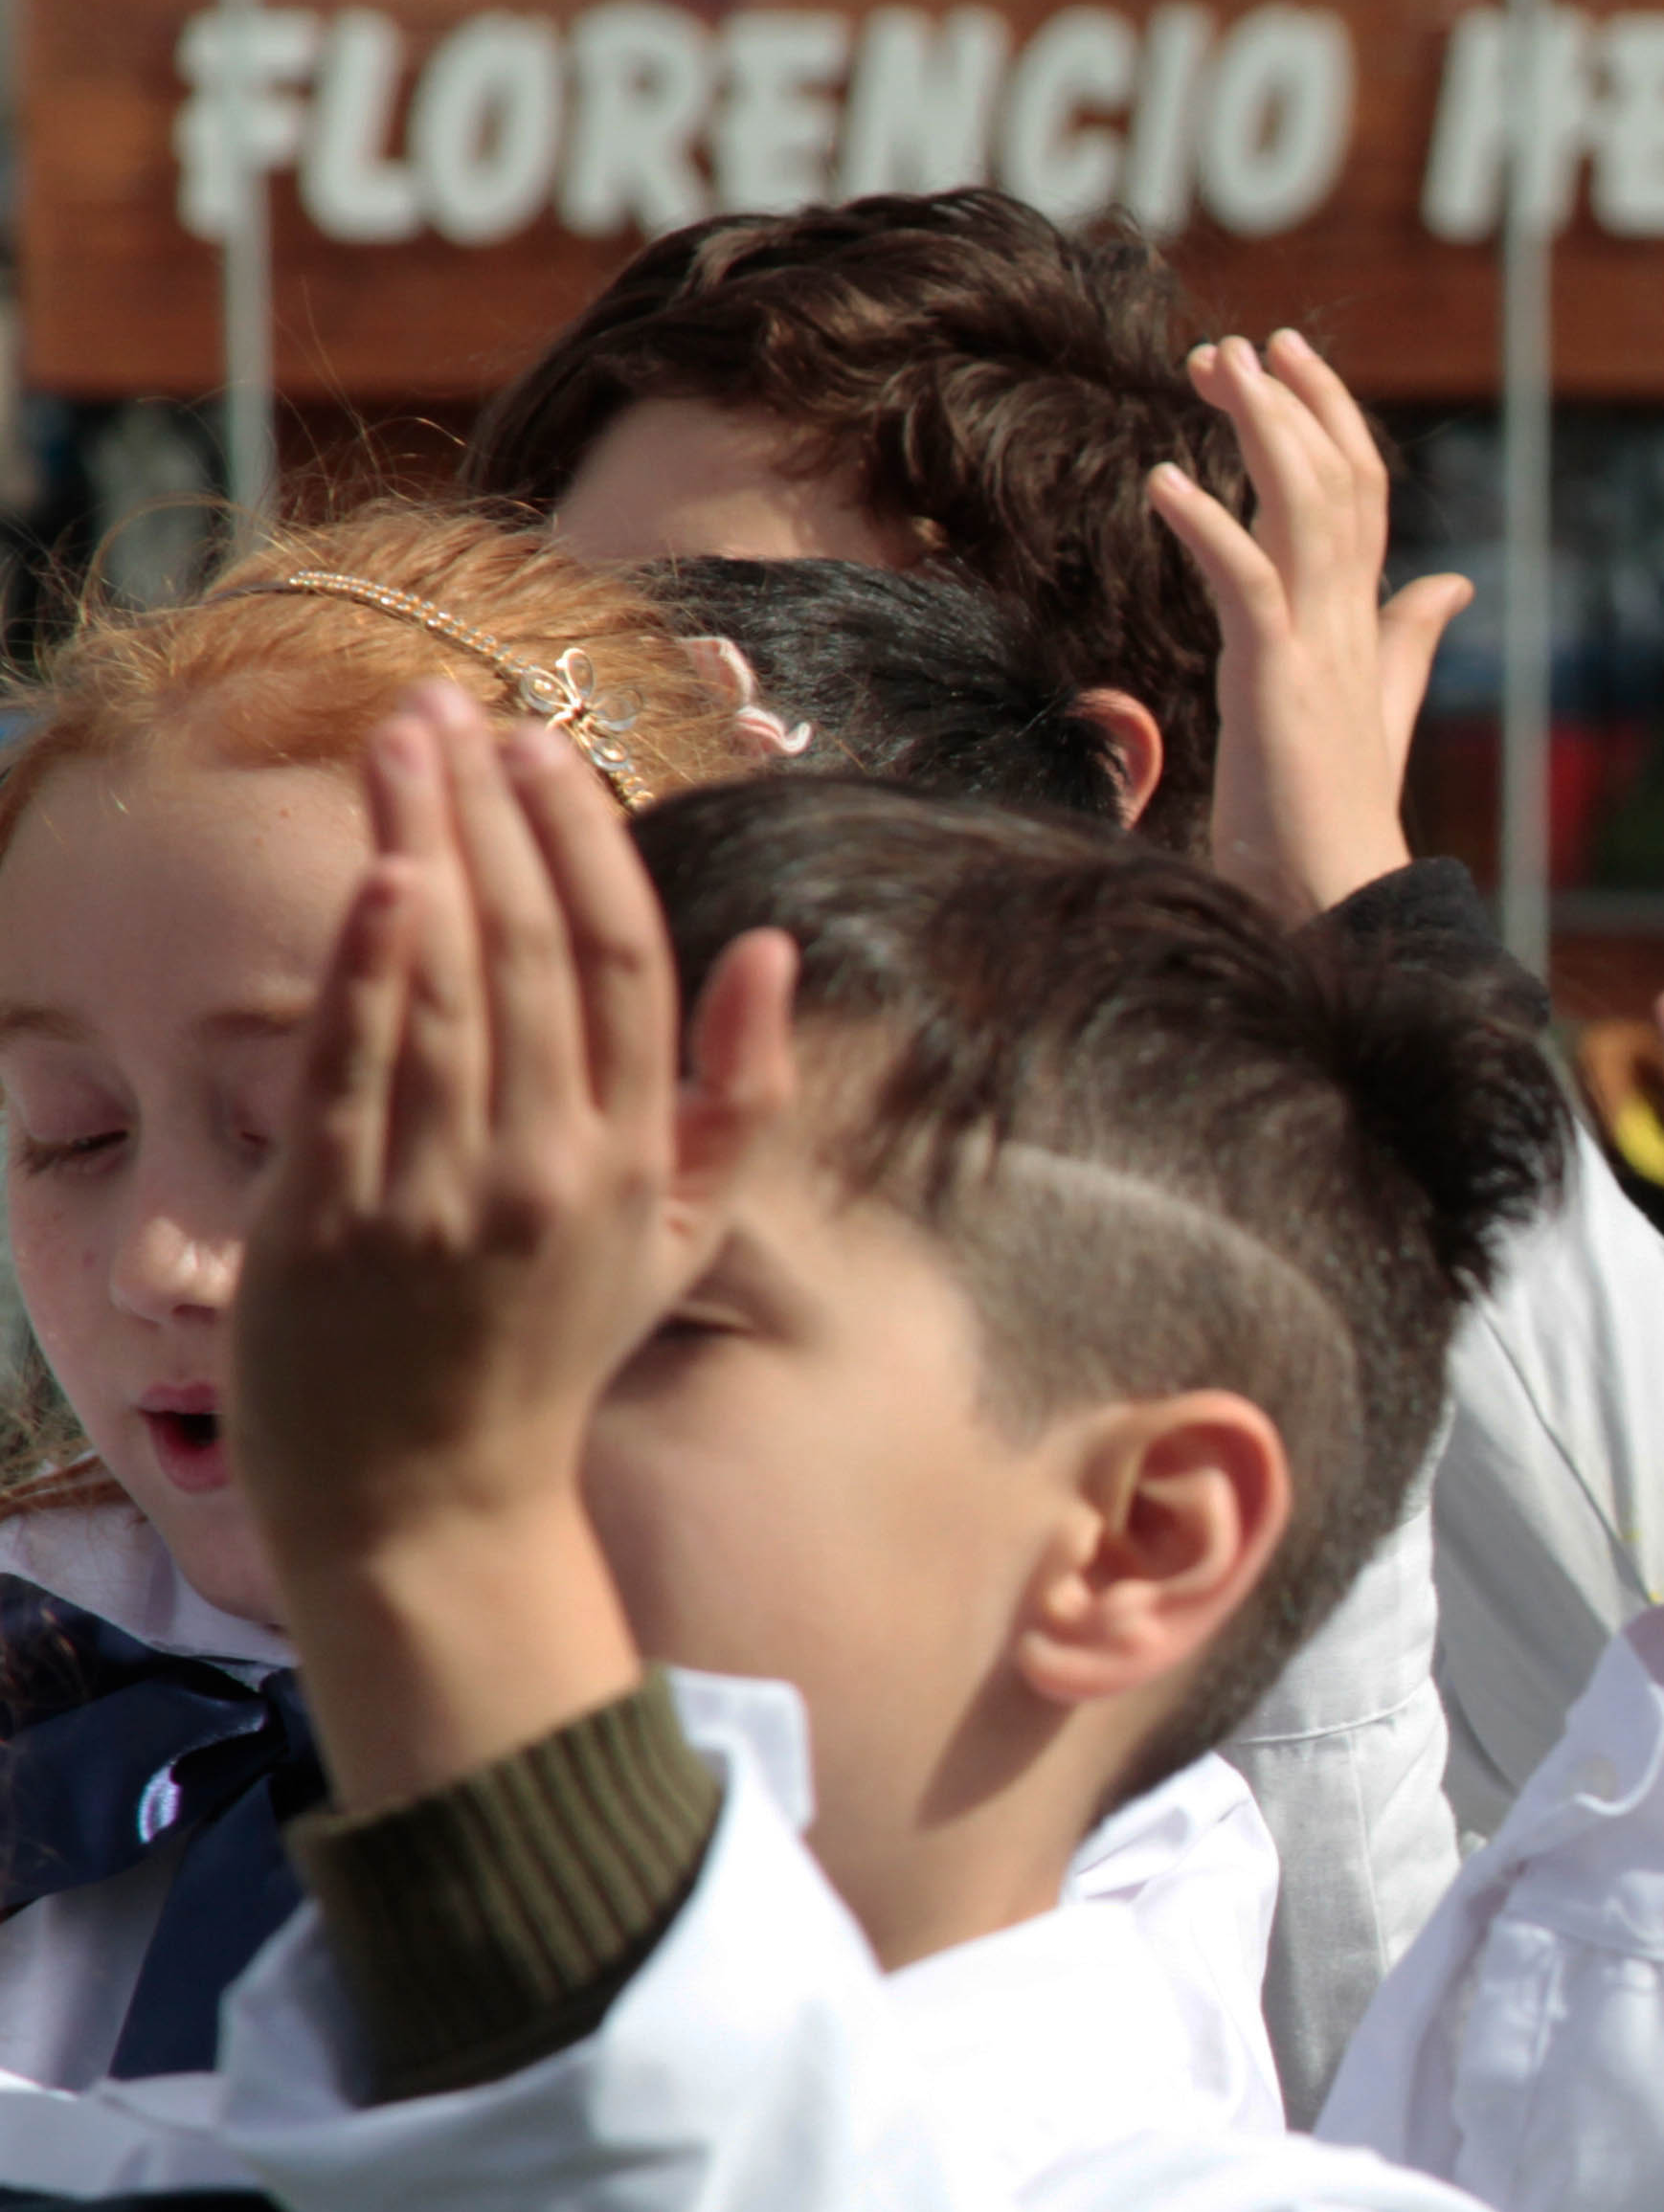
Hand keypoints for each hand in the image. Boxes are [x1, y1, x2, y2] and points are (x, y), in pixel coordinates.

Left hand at [235, 687, 803, 1802]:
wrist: (431, 1498)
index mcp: (634, 1162)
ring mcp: (442, 1195)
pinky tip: (377, 874)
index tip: (543, 751)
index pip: (624, 964)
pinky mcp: (338, 1222)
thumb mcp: (677, 1231)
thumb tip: (775, 950)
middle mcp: (549, 1169)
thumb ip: (736, 1094)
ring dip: (416, 845)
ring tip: (394, 746)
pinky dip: (369, 966)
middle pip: (529, 948)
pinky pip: (359, 1068)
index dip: (586, 844)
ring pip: (442, 986)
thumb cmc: (550, 1349)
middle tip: (453, 713)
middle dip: (490, 813)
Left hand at [1155, 328, 1472, 921]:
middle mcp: (1348, 625)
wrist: (1338, 904)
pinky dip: (1209, 527)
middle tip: (1243, 343)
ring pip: (1308, 512)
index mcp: (1363, 627)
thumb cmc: (1335, 821)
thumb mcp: (1376, 713)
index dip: (1331, 419)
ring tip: (1218, 368)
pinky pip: (1250, 584)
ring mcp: (1318, 650)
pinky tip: (1166, 482)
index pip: (1362, 498)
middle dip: (1295, 403)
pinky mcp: (1279, 681)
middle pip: (1339, 483)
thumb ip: (1409, 643)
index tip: (1284, 360)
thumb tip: (1450, 585)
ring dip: (1263, 431)